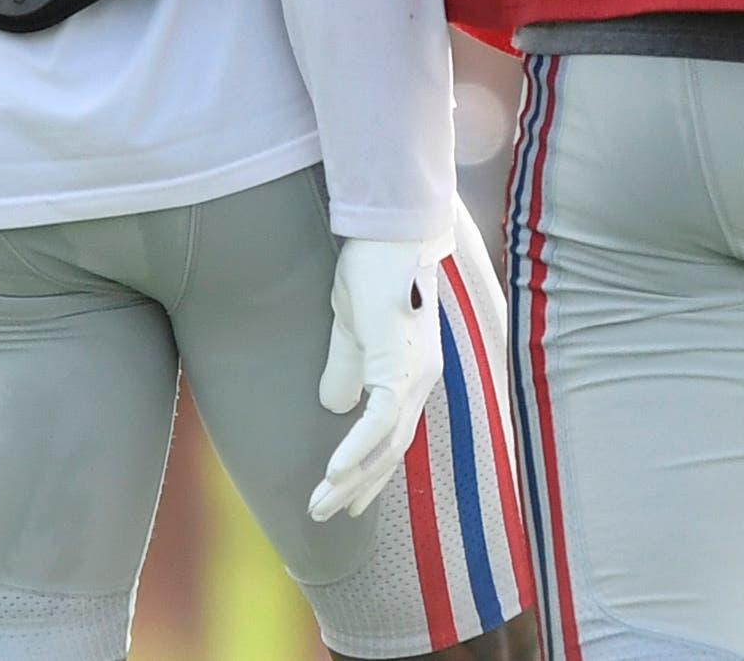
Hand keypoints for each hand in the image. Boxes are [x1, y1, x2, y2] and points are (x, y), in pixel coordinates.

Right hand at [309, 238, 444, 522]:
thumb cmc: (372, 269)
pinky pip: (379, 418)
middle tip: (325, 513)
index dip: (370, 470)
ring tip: (321, 504)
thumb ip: (348, 366)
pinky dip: (357, 448)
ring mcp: (414, 373)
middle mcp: (422, 379)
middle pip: (392, 450)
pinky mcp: (398, 362)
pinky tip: (334, 471)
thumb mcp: (352, 326)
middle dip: (358, 487)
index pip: (393, 435)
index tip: (346, 498)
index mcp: (411, 371)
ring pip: (386, 444)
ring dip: (352, 478)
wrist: (388, 230)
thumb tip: (335, 407)